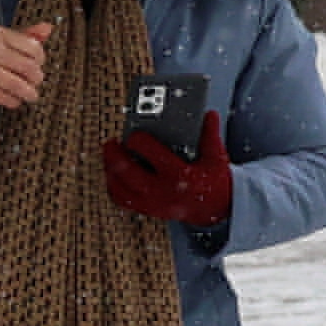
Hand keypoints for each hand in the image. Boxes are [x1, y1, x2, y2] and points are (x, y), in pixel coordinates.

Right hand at [0, 22, 50, 112]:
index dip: (41, 59)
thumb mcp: (6, 42)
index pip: (32, 47)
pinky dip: (14, 101)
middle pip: (27, 67)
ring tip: (31, 95)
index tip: (39, 64)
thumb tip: (47, 28)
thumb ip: (28, 35)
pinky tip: (14, 99)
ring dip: (29, 93)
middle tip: (36, 82)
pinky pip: (3, 97)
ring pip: (16, 84)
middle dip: (37, 78)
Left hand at [99, 117, 234, 231]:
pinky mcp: (147, 209)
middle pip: (127, 171)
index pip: (150, 152)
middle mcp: (162, 189)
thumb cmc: (215, 183)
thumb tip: (210, 115)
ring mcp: (152, 202)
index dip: (138, 140)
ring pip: (119, 187)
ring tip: (109, 157)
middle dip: (114, 154)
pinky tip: (112, 176)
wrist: (216, 210)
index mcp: (179, 174)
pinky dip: (113, 187)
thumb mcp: (216, 158)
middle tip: (111, 142)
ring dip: (110, 170)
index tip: (134, 134)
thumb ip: (210, 135)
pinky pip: (121, 200)